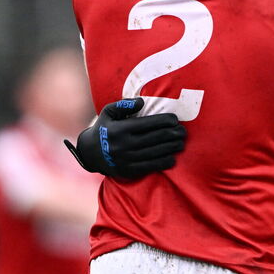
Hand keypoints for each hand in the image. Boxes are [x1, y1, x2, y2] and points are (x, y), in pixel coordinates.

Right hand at [64, 98, 185, 178]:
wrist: (89, 154)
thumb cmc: (104, 129)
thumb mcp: (108, 112)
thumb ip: (124, 104)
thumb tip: (142, 102)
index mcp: (122, 129)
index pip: (150, 123)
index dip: (166, 121)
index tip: (175, 119)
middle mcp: (125, 144)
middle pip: (157, 137)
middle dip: (173, 133)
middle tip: (183, 131)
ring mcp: (127, 159)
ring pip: (156, 152)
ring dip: (172, 147)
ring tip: (181, 143)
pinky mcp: (129, 171)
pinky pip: (150, 167)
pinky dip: (164, 162)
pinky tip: (172, 158)